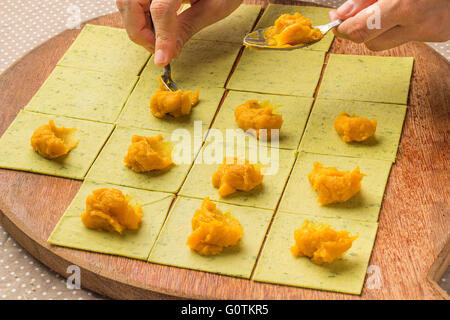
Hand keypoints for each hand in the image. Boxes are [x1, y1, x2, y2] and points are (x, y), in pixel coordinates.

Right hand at [116, 0, 241, 65]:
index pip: (160, 10)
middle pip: (130, 5)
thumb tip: (169, 53)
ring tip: (159, 38)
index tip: (162, 60)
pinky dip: (138, 16)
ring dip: (138, 26)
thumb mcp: (213, 7)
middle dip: (141, 33)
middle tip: (160, 51)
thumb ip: (187, 28)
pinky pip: (130, 1)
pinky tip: (154, 25)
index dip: (161, 38)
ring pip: (126, 4)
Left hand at [329, 0, 449, 50]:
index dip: (342, 28)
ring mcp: (431, 32)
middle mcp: (419, 23)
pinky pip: (408, 35)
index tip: (334, 21)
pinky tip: (409, 8)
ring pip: (389, 42)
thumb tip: (342, 15)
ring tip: (387, 6)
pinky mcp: (439, 34)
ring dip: (380, 28)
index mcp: (405, 6)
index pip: (359, 31)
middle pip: (371, 43)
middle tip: (354, 14)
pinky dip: (401, 24)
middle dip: (359, 30)